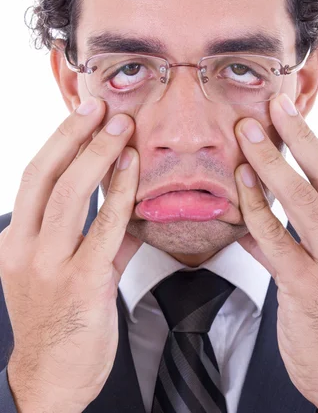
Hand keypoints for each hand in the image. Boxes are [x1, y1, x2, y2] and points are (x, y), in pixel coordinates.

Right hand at [0, 97, 141, 412]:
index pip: (33, 177)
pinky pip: (105, 230)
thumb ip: (99, 238)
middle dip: (75, 135)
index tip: (83, 113)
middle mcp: (23, 248)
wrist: (51, 379)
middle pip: (45, 176)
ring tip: (121, 127)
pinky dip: (120, 195)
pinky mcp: (80, 284)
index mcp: (15, 240)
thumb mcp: (66, 272)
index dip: (59, 140)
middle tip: (102, 107)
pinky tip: (133, 171)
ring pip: (70, 196)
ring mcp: (48, 267)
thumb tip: (133, 208)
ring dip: (98, 155)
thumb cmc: (59, 321)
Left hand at [234, 93, 317, 412]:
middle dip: (293, 139)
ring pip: (300, 203)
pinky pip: (275, 242)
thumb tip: (259, 204)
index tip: (287, 110)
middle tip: (265, 111)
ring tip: (245, 141)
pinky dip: (255, 213)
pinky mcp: (310, 289)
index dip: (310, 138)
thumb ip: (304, 235)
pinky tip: (238, 193)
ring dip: (269, 167)